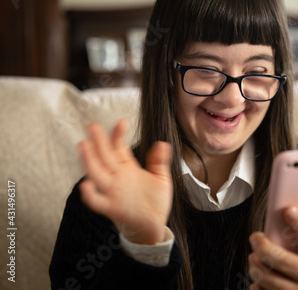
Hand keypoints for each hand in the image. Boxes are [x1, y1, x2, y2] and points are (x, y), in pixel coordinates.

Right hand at [78, 118, 173, 244]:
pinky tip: (86, 185)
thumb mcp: (161, 178)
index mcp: (127, 168)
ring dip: (89, 161)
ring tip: (84, 145)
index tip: (121, 122)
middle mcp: (117, 177)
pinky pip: (97, 201)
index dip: (118, 135)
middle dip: (99, 141)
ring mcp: (112, 192)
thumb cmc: (154, 202)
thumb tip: (162, 144)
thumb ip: (159, 162)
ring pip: (97, 174)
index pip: (119, 148)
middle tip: (93, 126)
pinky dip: (90, 195)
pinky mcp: (112, 208)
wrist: (153, 226)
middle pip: (105, 156)